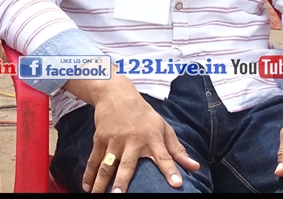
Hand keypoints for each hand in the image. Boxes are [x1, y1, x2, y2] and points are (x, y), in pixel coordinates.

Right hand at [80, 77, 198, 192]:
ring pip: (106, 164)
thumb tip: (195, 168)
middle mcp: (132, 140)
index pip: (164, 156)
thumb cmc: (144, 115)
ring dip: (101, 182)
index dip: (170, 170)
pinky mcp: (99, 139)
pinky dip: (89, 174)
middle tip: (119, 195)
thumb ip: (177, 150)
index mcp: (152, 138)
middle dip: (122, 180)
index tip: (176, 184)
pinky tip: (87, 187)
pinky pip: (93, 159)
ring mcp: (114, 140)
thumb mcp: (164, 128)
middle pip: (127, 164)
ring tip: (97, 196)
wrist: (116, 94)